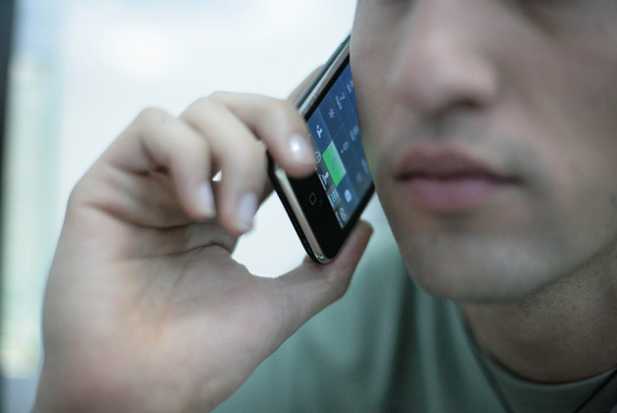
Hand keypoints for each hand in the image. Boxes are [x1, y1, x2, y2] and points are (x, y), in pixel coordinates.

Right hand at [33, 75, 372, 411]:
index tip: (334, 120)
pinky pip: (152, 127)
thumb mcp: (281, 306)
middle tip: (301, 167)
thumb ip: (326, 267)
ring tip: (237, 222)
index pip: (263, 139)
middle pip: (237, 110)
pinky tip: (199, 209)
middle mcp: (189, 186)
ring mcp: (150, 181)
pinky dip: (188, 157)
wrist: (140, 391)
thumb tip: (363, 227)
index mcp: (226, 206)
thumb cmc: (201, 355)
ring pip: (202, 112)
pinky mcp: (109, 181)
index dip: (297, 120)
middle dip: (277, 125)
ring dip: (236, 157)